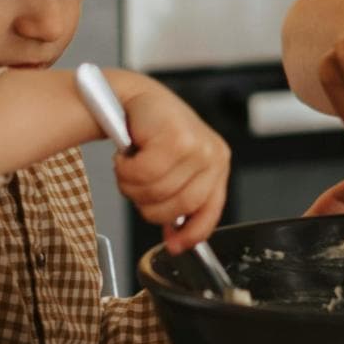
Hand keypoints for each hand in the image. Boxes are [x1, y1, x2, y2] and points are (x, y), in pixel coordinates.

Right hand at [108, 74, 231, 253]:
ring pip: (156, 192)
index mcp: (217, 166)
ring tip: (131, 165)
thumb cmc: (153, 134)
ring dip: (132, 184)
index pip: (210, 211)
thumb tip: (176, 241)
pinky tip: (127, 155)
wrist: (135, 98)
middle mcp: (213, 156)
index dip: (191, 234)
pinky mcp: (176, 137)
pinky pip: (143, 174)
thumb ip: (179, 200)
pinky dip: (126, 168)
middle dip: (148, 204)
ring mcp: (197, 146)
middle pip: (177, 208)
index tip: (174, 245)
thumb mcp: (175, 169)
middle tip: (137, 184)